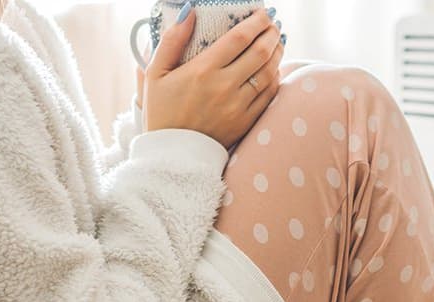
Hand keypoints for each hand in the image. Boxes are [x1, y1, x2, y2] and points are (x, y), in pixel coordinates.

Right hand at [142, 7, 283, 148]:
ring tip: (278, 43)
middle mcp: (224, 86)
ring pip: (269, 72)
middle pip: (260, 52)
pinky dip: (275, 78)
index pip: (239, 38)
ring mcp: (238, 106)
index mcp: (203, 71)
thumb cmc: (162, 112)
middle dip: (271, 34)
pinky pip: (269, 95)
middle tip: (273, 25)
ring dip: (278, 54)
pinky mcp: (246, 122)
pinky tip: (274, 69)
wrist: (172, 155)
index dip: (256, 22)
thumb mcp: (155, 74)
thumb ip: (171, 41)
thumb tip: (189, 12)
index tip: (262, 14)